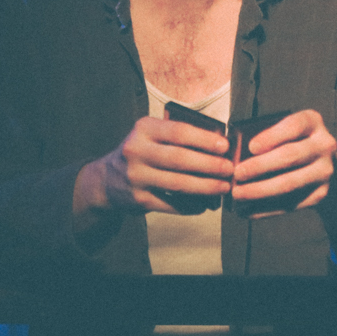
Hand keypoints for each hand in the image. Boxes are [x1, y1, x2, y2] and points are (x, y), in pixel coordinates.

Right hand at [74, 116, 232, 222]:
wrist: (106, 180)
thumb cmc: (144, 152)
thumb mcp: (152, 135)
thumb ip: (179, 136)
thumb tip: (220, 146)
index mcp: (144, 129)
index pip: (178, 132)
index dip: (204, 139)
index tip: (225, 146)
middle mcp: (137, 151)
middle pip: (180, 159)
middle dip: (210, 165)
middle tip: (230, 169)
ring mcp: (136, 177)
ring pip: (178, 184)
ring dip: (205, 187)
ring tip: (223, 187)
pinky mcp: (138, 199)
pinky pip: (171, 204)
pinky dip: (191, 206)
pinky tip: (204, 204)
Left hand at [232, 109, 336, 259]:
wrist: (326, 168)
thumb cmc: (295, 144)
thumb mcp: (289, 132)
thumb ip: (269, 138)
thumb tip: (237, 155)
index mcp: (313, 122)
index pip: (294, 126)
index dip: (271, 137)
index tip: (250, 147)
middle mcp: (324, 145)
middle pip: (290, 156)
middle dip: (260, 166)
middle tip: (237, 173)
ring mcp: (325, 171)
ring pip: (288, 183)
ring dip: (259, 191)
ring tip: (237, 194)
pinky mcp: (321, 194)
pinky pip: (290, 204)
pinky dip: (265, 209)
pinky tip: (247, 210)